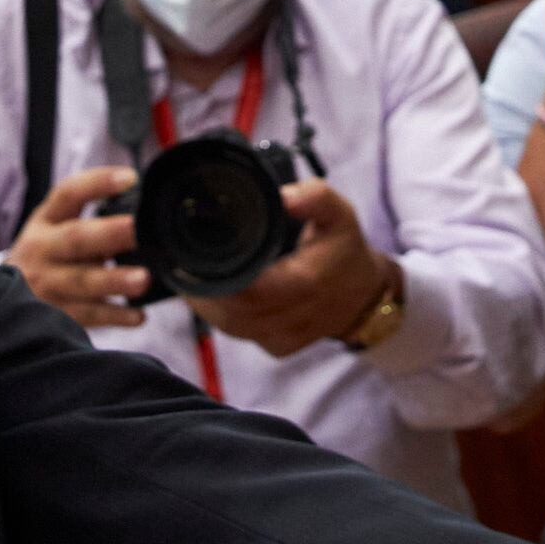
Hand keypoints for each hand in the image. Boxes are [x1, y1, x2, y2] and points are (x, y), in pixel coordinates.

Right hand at [3, 167, 147, 327]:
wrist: (1, 299)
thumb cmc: (45, 256)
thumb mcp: (53, 230)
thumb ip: (89, 223)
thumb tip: (144, 218)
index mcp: (45, 221)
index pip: (68, 194)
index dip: (98, 183)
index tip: (130, 178)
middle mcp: (42, 250)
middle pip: (75, 239)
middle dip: (109, 233)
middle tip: (138, 228)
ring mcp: (47, 284)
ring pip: (82, 281)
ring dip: (114, 280)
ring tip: (144, 279)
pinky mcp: (56, 314)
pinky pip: (89, 315)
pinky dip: (115, 316)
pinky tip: (138, 315)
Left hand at [186, 182, 385, 356]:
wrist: (363, 296)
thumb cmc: (345, 251)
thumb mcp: (339, 214)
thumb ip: (315, 198)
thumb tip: (282, 195)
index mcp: (306, 284)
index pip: (250, 291)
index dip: (217, 280)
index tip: (193, 260)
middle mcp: (294, 317)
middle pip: (232, 312)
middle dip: (203, 291)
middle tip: (181, 265)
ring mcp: (285, 337)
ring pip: (232, 326)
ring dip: (208, 304)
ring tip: (191, 277)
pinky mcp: (278, 347)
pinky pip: (241, 334)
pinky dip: (224, 315)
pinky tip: (215, 296)